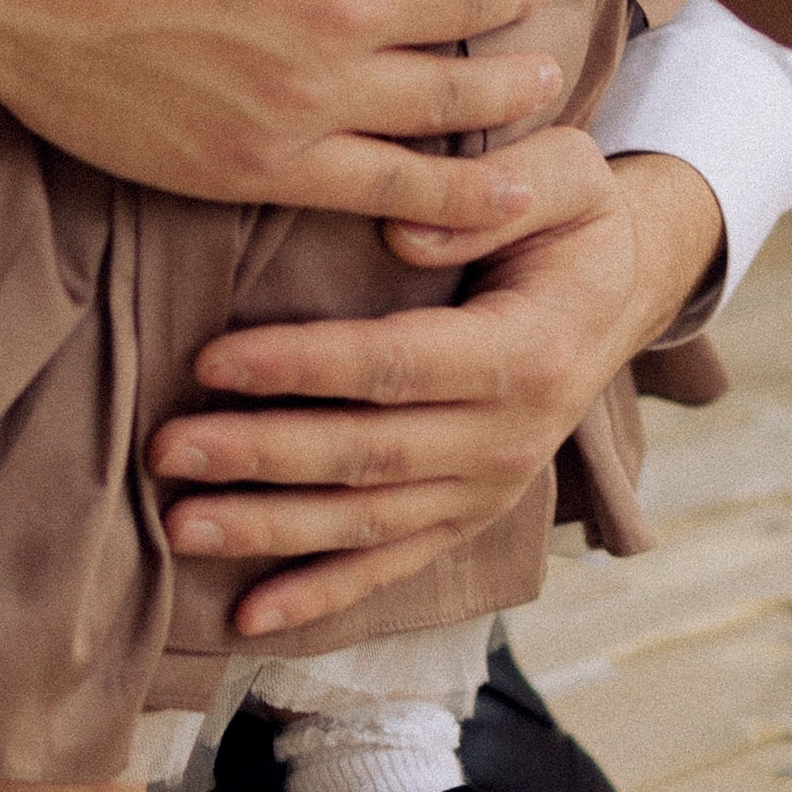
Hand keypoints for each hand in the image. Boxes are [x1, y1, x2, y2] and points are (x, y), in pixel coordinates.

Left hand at [145, 137, 725, 635]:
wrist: (628, 289)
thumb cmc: (573, 217)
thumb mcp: (566, 174)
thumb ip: (492, 192)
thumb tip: (402, 234)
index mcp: (529, 352)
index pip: (396, 365)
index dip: (302, 367)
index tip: (210, 361)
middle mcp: (512, 437)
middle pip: (367, 456)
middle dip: (258, 456)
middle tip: (164, 448)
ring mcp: (490, 488)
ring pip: (366, 523)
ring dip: (268, 531)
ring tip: (178, 527)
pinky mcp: (470, 515)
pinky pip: (390, 566)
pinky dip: (319, 596)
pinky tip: (248, 618)